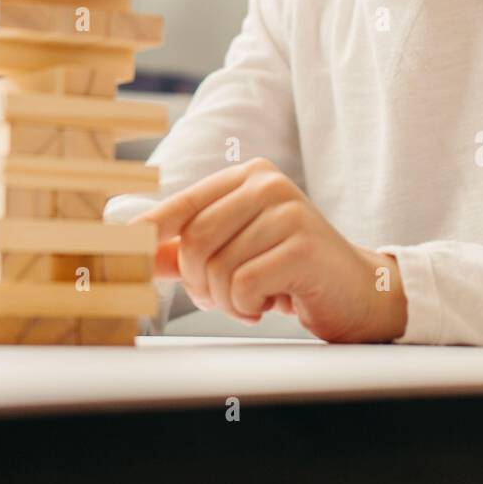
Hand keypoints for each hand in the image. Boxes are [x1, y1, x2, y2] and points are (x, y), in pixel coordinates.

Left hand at [134, 157, 406, 342]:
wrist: (359, 292)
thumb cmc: (292, 271)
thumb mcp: (237, 252)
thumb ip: (189, 249)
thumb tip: (138, 249)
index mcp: (249, 177)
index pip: (184, 203)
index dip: (152, 229)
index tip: (123, 245)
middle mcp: (267, 184)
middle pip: (195, 240)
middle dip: (198, 282)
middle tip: (221, 298)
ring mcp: (288, 211)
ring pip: (218, 267)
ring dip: (226, 300)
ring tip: (251, 301)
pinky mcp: (302, 246)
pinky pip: (244, 285)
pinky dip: (247, 306)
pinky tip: (268, 304)